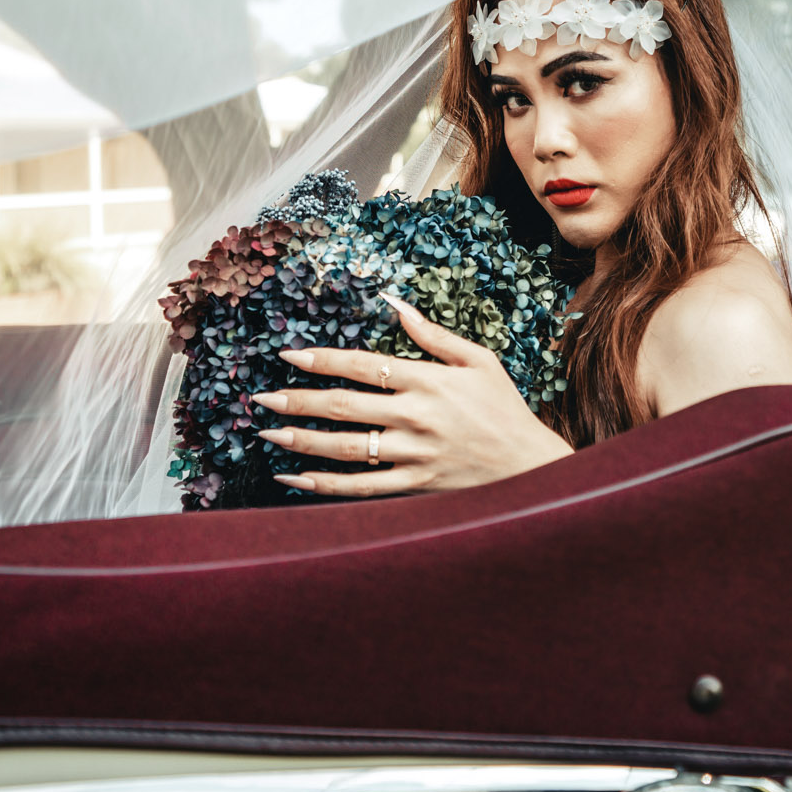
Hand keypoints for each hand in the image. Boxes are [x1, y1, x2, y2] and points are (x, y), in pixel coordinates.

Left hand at [254, 293, 572, 496]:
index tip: (288, 354)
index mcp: (428, 381)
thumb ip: (432, 334)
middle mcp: (416, 418)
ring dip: (302, 441)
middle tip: (261, 398)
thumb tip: (392, 303)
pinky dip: (323, 485)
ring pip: (345, 449)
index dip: (323, 359)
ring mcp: (413, 456)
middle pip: (344, 407)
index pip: (363, 366)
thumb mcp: (478, 361)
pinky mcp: (414, 486)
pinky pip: (360, 488)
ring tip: (269, 432)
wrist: (529, 467)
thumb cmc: (503, 408)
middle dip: (298, 400)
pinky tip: (293, 479)